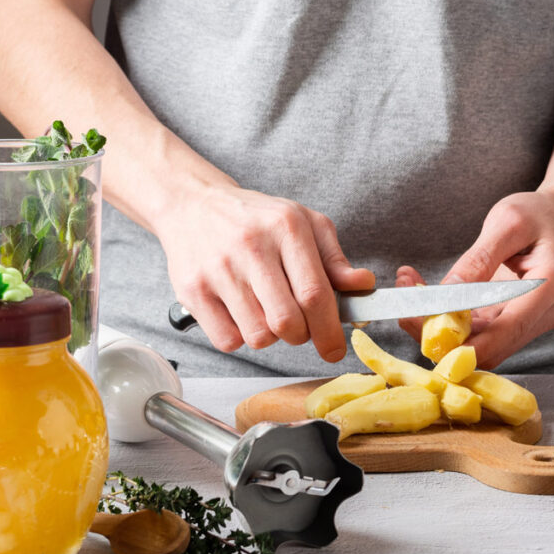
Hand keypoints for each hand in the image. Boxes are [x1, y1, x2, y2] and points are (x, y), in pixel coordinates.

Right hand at [158, 185, 374, 361]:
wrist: (192, 204)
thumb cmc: (255, 218)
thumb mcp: (302, 223)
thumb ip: (334, 258)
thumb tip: (361, 285)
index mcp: (286, 227)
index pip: (315, 293)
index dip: (330, 330)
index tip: (335, 349)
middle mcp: (252, 247)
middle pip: (287, 322)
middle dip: (300, 336)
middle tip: (297, 326)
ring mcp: (219, 269)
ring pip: (258, 336)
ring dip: (269, 336)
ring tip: (265, 312)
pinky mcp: (192, 290)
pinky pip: (227, 340)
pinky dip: (239, 337)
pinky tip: (240, 313)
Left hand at [397, 191, 553, 368]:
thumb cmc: (538, 215)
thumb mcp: (507, 222)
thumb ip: (478, 260)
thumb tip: (448, 295)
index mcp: (549, 286)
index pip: (505, 332)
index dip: (463, 342)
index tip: (421, 324)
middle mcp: (543, 314)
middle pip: (487, 346)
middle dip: (440, 332)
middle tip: (403, 301)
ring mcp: (528, 323)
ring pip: (477, 344)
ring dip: (437, 325)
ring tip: (407, 287)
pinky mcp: (512, 322)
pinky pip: (476, 331)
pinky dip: (447, 318)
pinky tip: (424, 293)